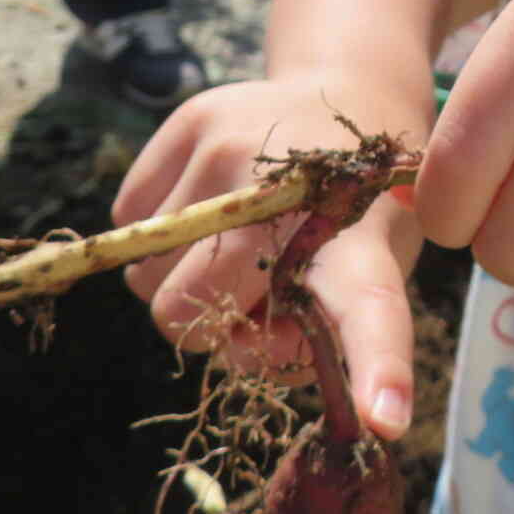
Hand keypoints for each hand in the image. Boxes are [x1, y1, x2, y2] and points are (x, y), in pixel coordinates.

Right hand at [115, 78, 423, 439]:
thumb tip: (237, 342)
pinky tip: (209, 208)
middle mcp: (288, 193)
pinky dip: (156, 235)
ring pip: (144, 274)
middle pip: (181, 316)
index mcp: (363, 247)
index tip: (386, 418)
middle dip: (203, 330)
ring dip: (178, 280)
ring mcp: (230, 147)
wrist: (354, 95)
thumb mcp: (370, 276)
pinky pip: (127, 220)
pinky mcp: (191, 121)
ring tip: (234, 247)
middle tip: (250, 299)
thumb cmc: (359, 214)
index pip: (370, 312)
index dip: (376, 368)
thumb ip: (307, 337)